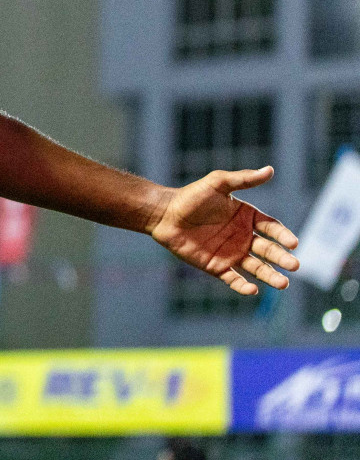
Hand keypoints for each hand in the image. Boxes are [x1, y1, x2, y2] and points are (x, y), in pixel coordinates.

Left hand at [148, 166, 298, 294]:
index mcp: (247, 217)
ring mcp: (232, 253)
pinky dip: (243, 286)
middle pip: (268, 250)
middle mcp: (244, 237)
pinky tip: (253, 290)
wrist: (164, 214)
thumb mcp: (218, 183)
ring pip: (256, 267)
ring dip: (270, 275)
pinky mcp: (217, 266)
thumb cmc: (191, 196)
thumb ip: (243, 179)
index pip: (272, 228)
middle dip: (282, 258)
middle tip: (294, 265)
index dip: (283, 236)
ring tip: (283, 283)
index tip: (293, 243)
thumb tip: (270, 170)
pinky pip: (233, 279)